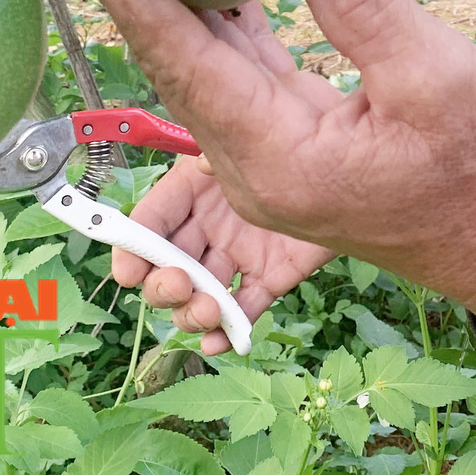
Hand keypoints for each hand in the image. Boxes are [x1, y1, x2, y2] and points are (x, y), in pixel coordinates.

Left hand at [72, 0, 341, 350]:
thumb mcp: (436, 76)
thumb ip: (363, 8)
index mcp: (279, 158)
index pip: (187, 67)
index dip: (139, 0)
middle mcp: (254, 167)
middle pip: (176, 71)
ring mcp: (268, 159)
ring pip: (201, 73)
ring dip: (168, 8)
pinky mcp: (290, 143)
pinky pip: (238, 78)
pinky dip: (219, 25)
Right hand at [111, 152, 335, 354]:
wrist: (345, 165)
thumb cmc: (292, 138)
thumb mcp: (250, 133)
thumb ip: (222, 147)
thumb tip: (206, 163)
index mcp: (192, 191)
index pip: (150, 222)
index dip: (133, 248)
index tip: (130, 272)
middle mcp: (207, 228)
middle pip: (167, 268)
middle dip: (164, 286)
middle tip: (181, 286)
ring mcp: (235, 256)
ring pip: (199, 297)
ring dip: (193, 313)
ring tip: (209, 310)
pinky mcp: (268, 278)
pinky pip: (242, 311)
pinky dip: (229, 332)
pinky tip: (221, 341)